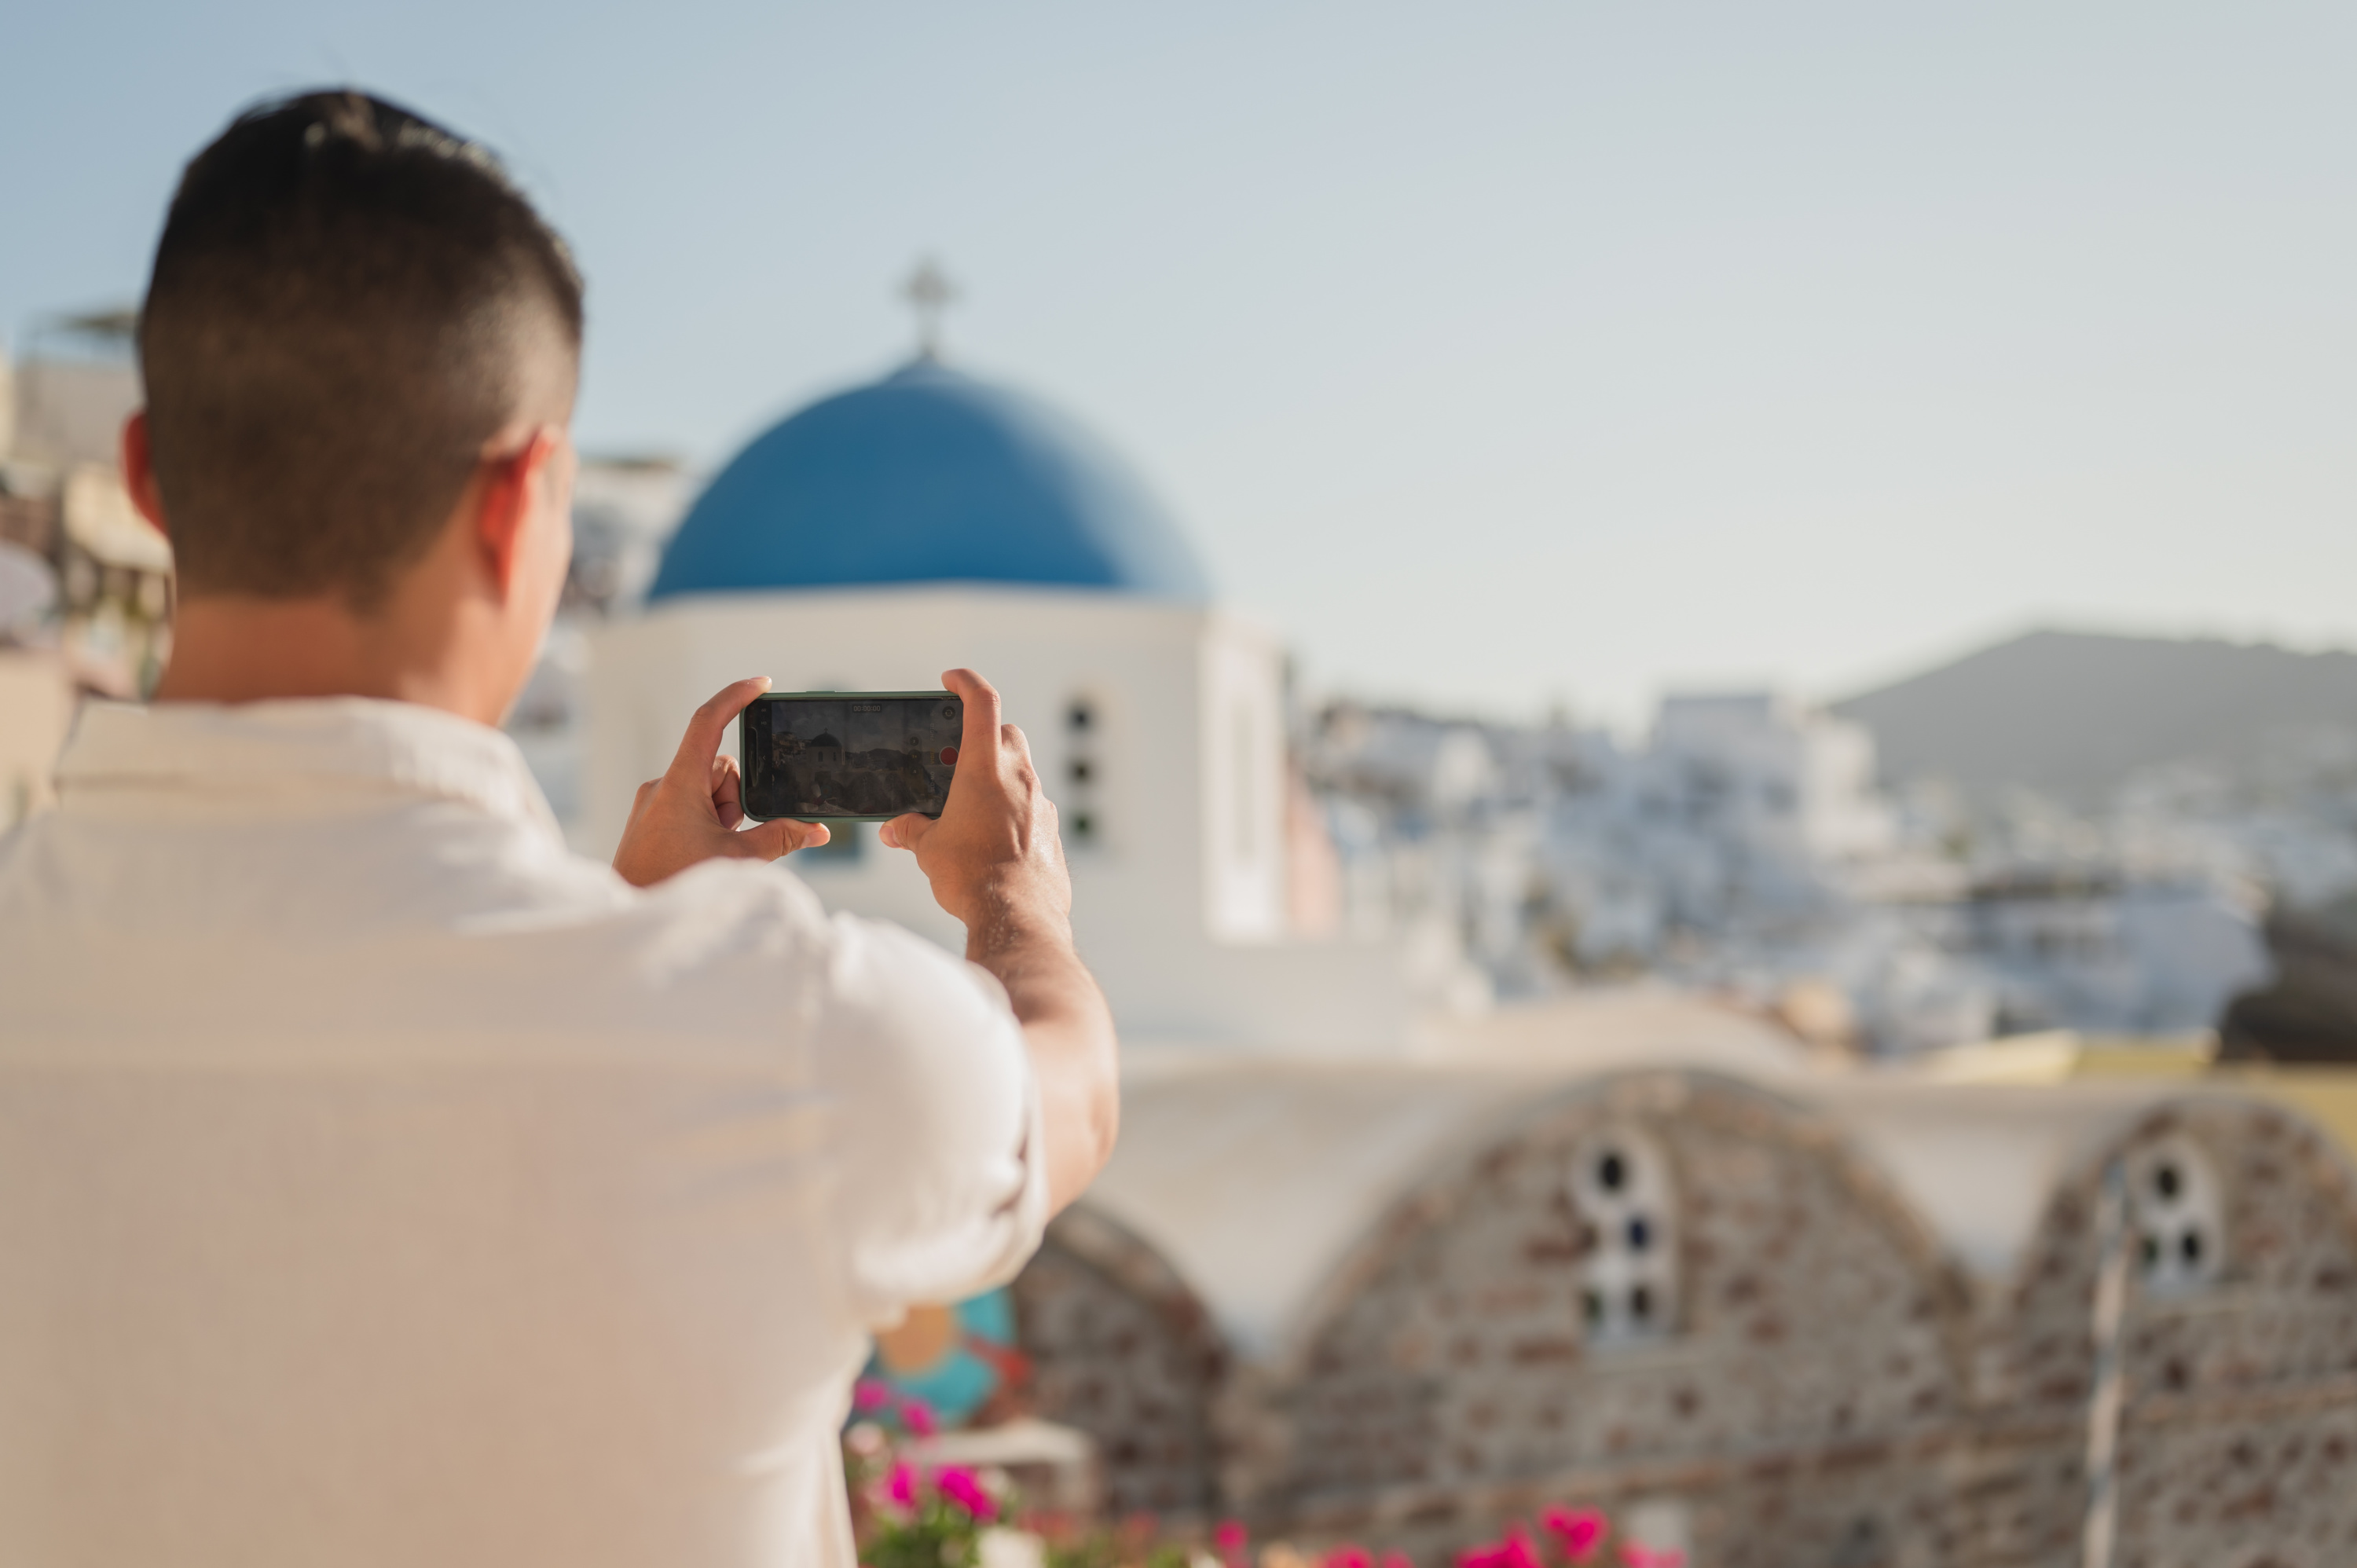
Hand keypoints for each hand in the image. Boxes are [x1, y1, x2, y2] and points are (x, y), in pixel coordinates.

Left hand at [613, 677, 830, 887]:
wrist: (631, 913)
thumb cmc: (675, 886)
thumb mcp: (737, 860)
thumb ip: (780, 839)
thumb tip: (816, 830)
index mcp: (680, 783)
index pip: (708, 721)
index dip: (736, 696)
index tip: (762, 684)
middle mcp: (663, 785)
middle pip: (720, 767)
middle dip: (737, 798)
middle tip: (730, 834)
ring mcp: (656, 802)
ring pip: (709, 790)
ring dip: (723, 814)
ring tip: (714, 849)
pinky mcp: (652, 819)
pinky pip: (692, 805)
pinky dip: (708, 823)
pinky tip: (703, 852)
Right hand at [881, 668, 1070, 942]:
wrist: (1017, 916)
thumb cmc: (972, 878)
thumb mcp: (929, 849)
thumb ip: (911, 831)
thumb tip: (897, 830)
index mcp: (985, 769)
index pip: (981, 702)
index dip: (965, 682)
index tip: (951, 680)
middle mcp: (1020, 778)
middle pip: (1006, 734)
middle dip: (983, 736)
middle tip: (957, 758)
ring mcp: (1041, 803)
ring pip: (1022, 771)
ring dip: (999, 777)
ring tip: (971, 804)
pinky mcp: (1052, 830)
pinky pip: (1033, 806)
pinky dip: (1014, 809)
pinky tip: (994, 836)